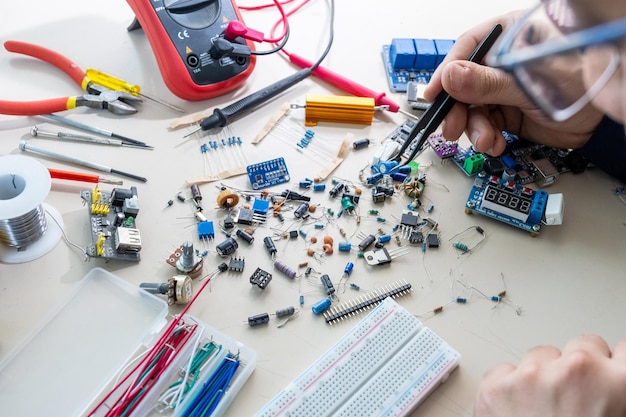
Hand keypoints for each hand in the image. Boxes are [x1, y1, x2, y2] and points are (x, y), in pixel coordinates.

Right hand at [423, 11, 603, 154]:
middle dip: (458, 110)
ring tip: (486, 140)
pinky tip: (495, 143)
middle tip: (453, 128)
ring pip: (473, 111)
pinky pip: (487, 126)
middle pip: (463, 86)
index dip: (446, 74)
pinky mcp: (509, 113)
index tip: (433, 95)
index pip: (465, 52)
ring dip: (475, 130)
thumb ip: (488, 81)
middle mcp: (500, 65)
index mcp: (505, 40)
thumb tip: (451, 77)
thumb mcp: (527, 80)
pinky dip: (487, 138)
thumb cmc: (580, 79)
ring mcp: (504, 90)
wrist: (606, 113)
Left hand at [474, 334, 625, 416]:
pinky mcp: (495, 387)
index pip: (623, 349)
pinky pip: (505, 372)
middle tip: (576, 401)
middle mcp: (575, 370)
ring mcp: (531, 376)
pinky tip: (519, 413)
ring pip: (541, 356)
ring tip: (546, 412)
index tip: (610, 371)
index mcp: (618, 384)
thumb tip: (607, 380)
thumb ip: (615, 391)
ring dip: (543, 378)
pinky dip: (510, 389)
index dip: (614, 366)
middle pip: (582, 345)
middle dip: (579, 368)